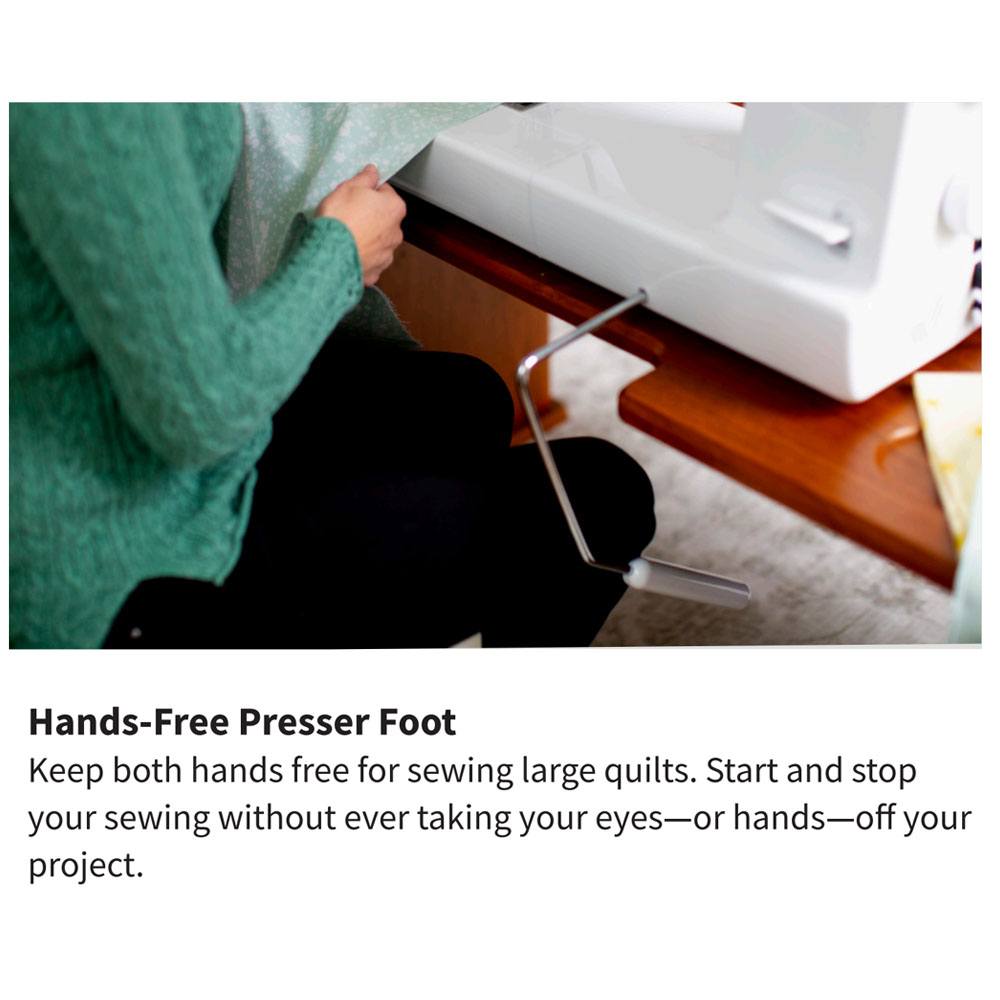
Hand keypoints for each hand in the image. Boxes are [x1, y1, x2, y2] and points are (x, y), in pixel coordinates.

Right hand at [315, 164, 405, 285]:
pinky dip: (361, 258)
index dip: (368, 193)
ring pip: (377, 242)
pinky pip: (369, 262)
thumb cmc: (341, 216)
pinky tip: (348, 254)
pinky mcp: (375, 274)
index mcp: (395, 208)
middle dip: (369, 217)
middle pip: (383, 219)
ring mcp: (387, 256)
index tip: (355, 196)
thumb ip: (365, 178)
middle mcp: (396, 233)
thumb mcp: (350, 187)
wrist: (330, 254)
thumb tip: (374, 170)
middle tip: (348, 216)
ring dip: (367, 239)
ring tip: (346, 238)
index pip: (385, 193)